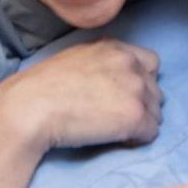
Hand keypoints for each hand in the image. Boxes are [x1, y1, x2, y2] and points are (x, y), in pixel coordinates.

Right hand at [0, 40, 161, 153]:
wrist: (31, 106)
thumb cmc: (43, 87)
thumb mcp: (77, 59)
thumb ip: (102, 63)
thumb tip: (113, 83)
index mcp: (116, 48)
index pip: (152, 63)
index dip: (140, 81)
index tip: (123, 95)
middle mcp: (131, 64)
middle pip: (155, 91)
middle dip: (141, 104)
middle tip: (114, 117)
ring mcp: (136, 89)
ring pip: (156, 113)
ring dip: (140, 123)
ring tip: (112, 129)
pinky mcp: (135, 116)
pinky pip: (151, 133)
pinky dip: (136, 140)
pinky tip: (114, 140)